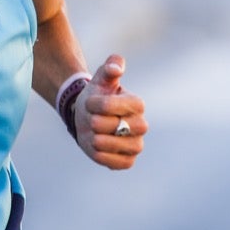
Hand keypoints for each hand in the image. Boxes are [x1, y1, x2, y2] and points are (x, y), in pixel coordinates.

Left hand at [73, 55, 144, 169]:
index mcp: (137, 104)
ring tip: (93, 133)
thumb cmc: (97, 96)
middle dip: (98, 123)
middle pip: (119, 127)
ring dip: (98, 139)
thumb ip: (110, 67)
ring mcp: (136, 145)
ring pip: (118, 146)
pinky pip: (116, 163)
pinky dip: (101, 155)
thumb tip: (117, 67)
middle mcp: (141, 125)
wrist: (87, 117)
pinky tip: (96, 146)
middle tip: (91, 119)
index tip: (90, 102)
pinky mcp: (128, 161)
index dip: (100, 104)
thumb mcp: (101, 78)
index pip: (119, 106)